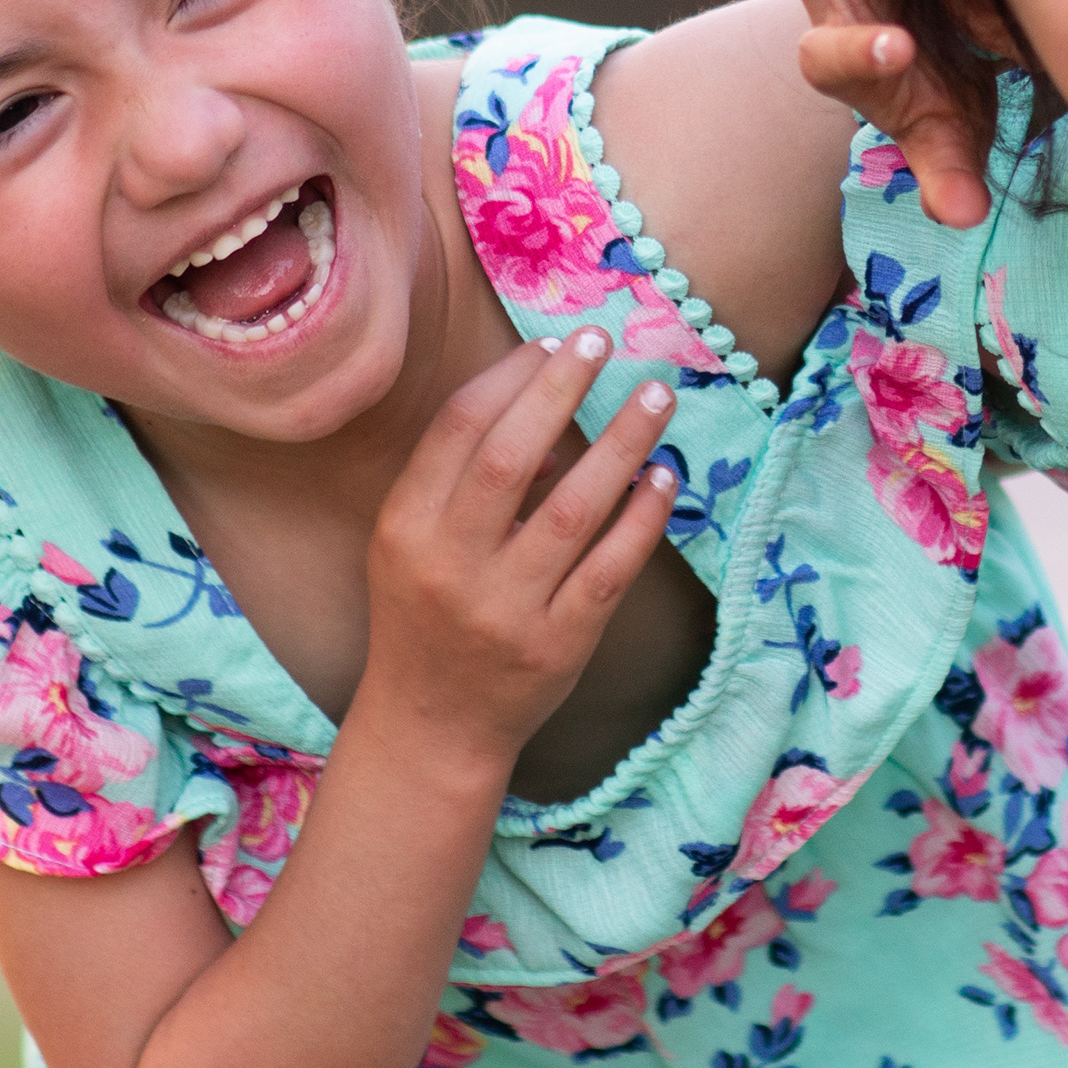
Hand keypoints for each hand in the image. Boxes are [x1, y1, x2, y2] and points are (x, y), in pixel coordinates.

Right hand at [362, 331, 678, 765]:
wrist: (431, 726)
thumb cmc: (424, 614)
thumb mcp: (410, 543)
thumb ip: (458, 477)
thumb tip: (545, 402)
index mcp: (406, 529)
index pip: (458, 431)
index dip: (509, 378)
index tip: (553, 342)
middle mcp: (451, 566)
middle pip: (512, 459)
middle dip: (561, 389)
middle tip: (604, 340)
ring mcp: (508, 610)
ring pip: (575, 509)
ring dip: (622, 443)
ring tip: (656, 395)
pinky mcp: (559, 645)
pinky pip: (611, 567)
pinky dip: (642, 516)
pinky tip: (661, 477)